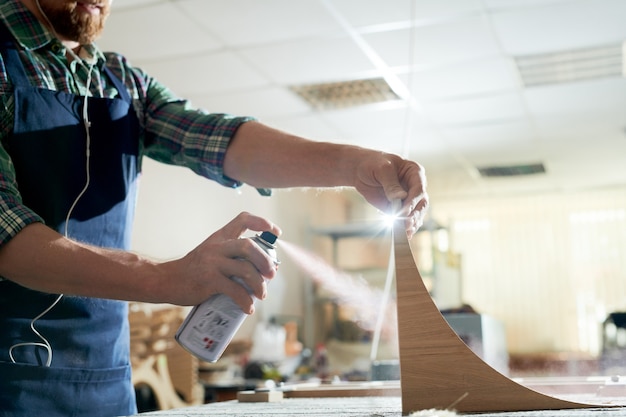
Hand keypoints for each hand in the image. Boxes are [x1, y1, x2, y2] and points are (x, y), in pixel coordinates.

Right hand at [166, 212, 280, 311]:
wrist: (166, 280)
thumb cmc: (194, 270)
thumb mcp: (211, 253)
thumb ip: (232, 256)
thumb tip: (262, 271)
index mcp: (220, 237)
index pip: (243, 219)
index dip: (262, 223)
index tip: (276, 232)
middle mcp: (217, 247)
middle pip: (249, 246)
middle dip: (265, 260)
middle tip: (272, 274)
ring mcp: (212, 263)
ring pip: (245, 269)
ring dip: (259, 284)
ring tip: (262, 294)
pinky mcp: (209, 281)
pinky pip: (234, 290)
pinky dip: (245, 300)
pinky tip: (248, 307)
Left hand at [353, 152, 428, 237]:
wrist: (361, 170)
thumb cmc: (373, 163)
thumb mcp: (382, 169)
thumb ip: (391, 183)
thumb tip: (400, 197)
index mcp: (415, 173)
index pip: (418, 189)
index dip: (413, 201)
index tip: (404, 211)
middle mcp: (415, 187)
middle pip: (421, 204)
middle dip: (414, 215)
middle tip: (406, 225)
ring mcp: (408, 199)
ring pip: (416, 214)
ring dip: (412, 224)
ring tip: (405, 232)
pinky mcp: (399, 209)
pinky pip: (406, 220)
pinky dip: (405, 228)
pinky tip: (403, 235)